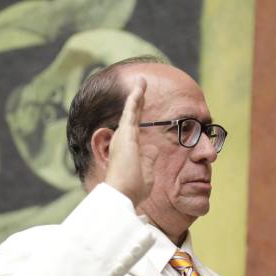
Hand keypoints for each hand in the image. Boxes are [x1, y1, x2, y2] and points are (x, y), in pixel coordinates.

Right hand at [105, 77, 157, 206]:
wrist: (122, 194)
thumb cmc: (133, 188)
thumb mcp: (147, 173)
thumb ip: (149, 159)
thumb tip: (153, 148)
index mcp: (128, 150)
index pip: (135, 129)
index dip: (139, 117)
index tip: (140, 107)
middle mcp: (123, 140)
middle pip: (132, 116)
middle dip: (136, 101)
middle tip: (140, 87)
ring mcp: (123, 135)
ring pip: (132, 110)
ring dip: (137, 95)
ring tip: (141, 81)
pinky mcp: (126, 133)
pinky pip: (132, 110)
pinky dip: (136, 97)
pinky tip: (140, 86)